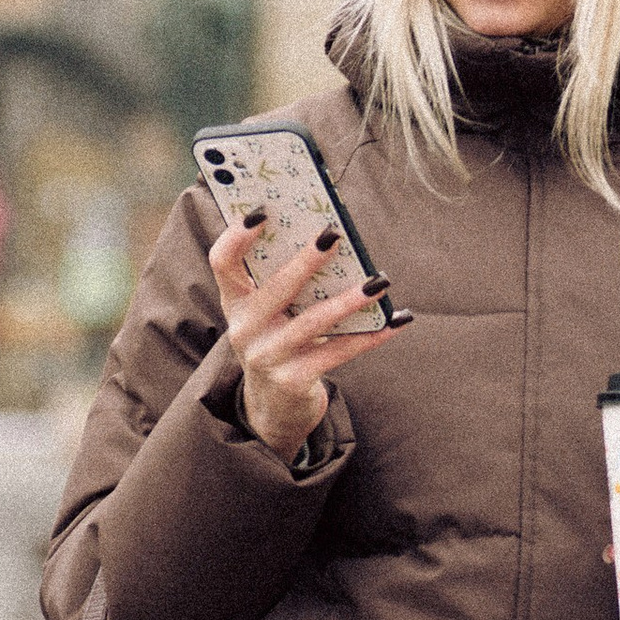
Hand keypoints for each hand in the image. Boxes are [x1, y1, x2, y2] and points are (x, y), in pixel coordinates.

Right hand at [208, 211, 407, 462]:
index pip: (223, 262)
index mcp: (236, 303)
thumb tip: (330, 237)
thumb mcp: (269, 314)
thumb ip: (284, 279)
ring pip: (313, 321)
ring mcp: (268, 358)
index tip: (263, 211)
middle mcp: (245, 330)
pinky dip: (371, 336)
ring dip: (349, 299)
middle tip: (333, 235)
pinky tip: (397, 321)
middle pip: (276, 288)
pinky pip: (339, 352)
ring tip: (379, 281)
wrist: (275, 409)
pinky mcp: (294, 381)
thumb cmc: (279, 342)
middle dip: (306, 260)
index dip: (237, 235)